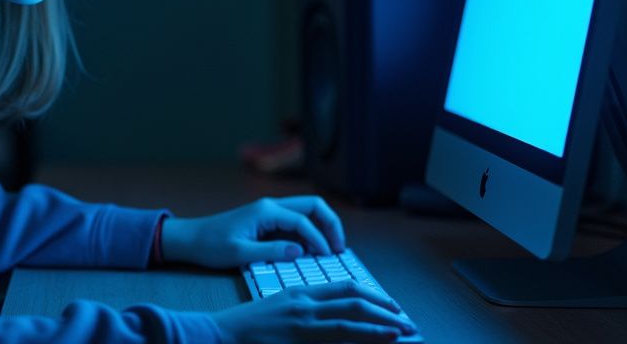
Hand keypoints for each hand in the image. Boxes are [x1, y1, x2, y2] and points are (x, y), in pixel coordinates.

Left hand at [160, 196, 345, 267]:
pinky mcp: (268, 221)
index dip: (319, 239)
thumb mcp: (240, 253)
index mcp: (266, 211)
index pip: (303, 221)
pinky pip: (295, 222)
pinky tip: (311, 251)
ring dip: (321, 228)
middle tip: (339, 248)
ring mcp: (270, 212)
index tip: (327, 257)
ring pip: (306, 212)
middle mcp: (271, 206)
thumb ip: (271, 251)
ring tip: (329, 251)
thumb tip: (300, 251)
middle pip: (313, 206)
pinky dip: (308, 234)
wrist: (191, 239)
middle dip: (330, 224)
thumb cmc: (211, 246)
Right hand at [209, 281, 415, 342]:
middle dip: (384, 311)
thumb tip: (333, 320)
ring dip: (379, 327)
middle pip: (354, 301)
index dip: (373, 296)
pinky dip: (359, 340)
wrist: (220, 334)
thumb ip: (306, 311)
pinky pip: (335, 340)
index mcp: (301, 292)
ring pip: (350, 321)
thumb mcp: (280, 309)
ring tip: (401, 333)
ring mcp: (301, 323)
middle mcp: (305, 304)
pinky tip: (375, 343)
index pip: (345, 288)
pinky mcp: (297, 339)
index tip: (391, 306)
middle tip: (406, 322)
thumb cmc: (248, 326)